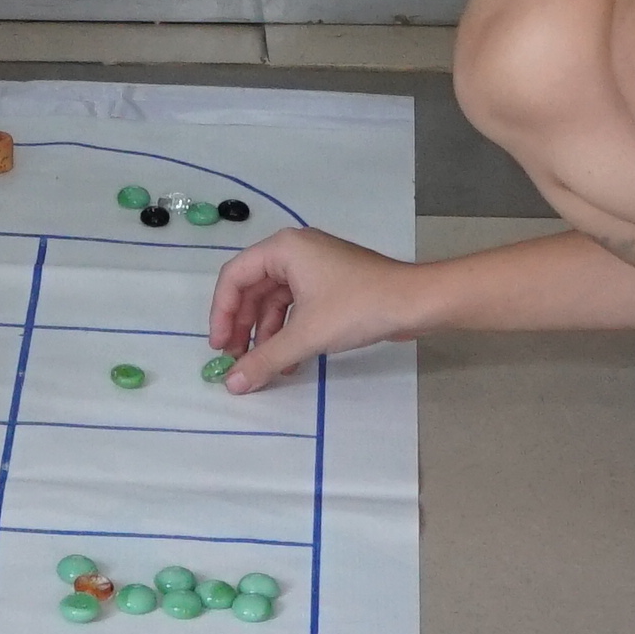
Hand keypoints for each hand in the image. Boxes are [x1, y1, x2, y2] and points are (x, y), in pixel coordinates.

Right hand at [210, 226, 425, 393]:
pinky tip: (289, 362)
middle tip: (235, 359)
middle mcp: (295, 251)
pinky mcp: (331, 284)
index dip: (221, 313)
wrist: (416, 302)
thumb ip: (265, 359)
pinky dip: (289, 331)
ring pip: (275, 300)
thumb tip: (232, 384)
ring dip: (266, 333)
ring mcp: (315, 266)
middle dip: (242, 326)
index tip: (219, 347)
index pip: (234, 276)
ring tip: (262, 366)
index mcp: (283, 248)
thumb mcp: (306, 335)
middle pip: (253, 289)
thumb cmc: (357, 307)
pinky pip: (297, 306)